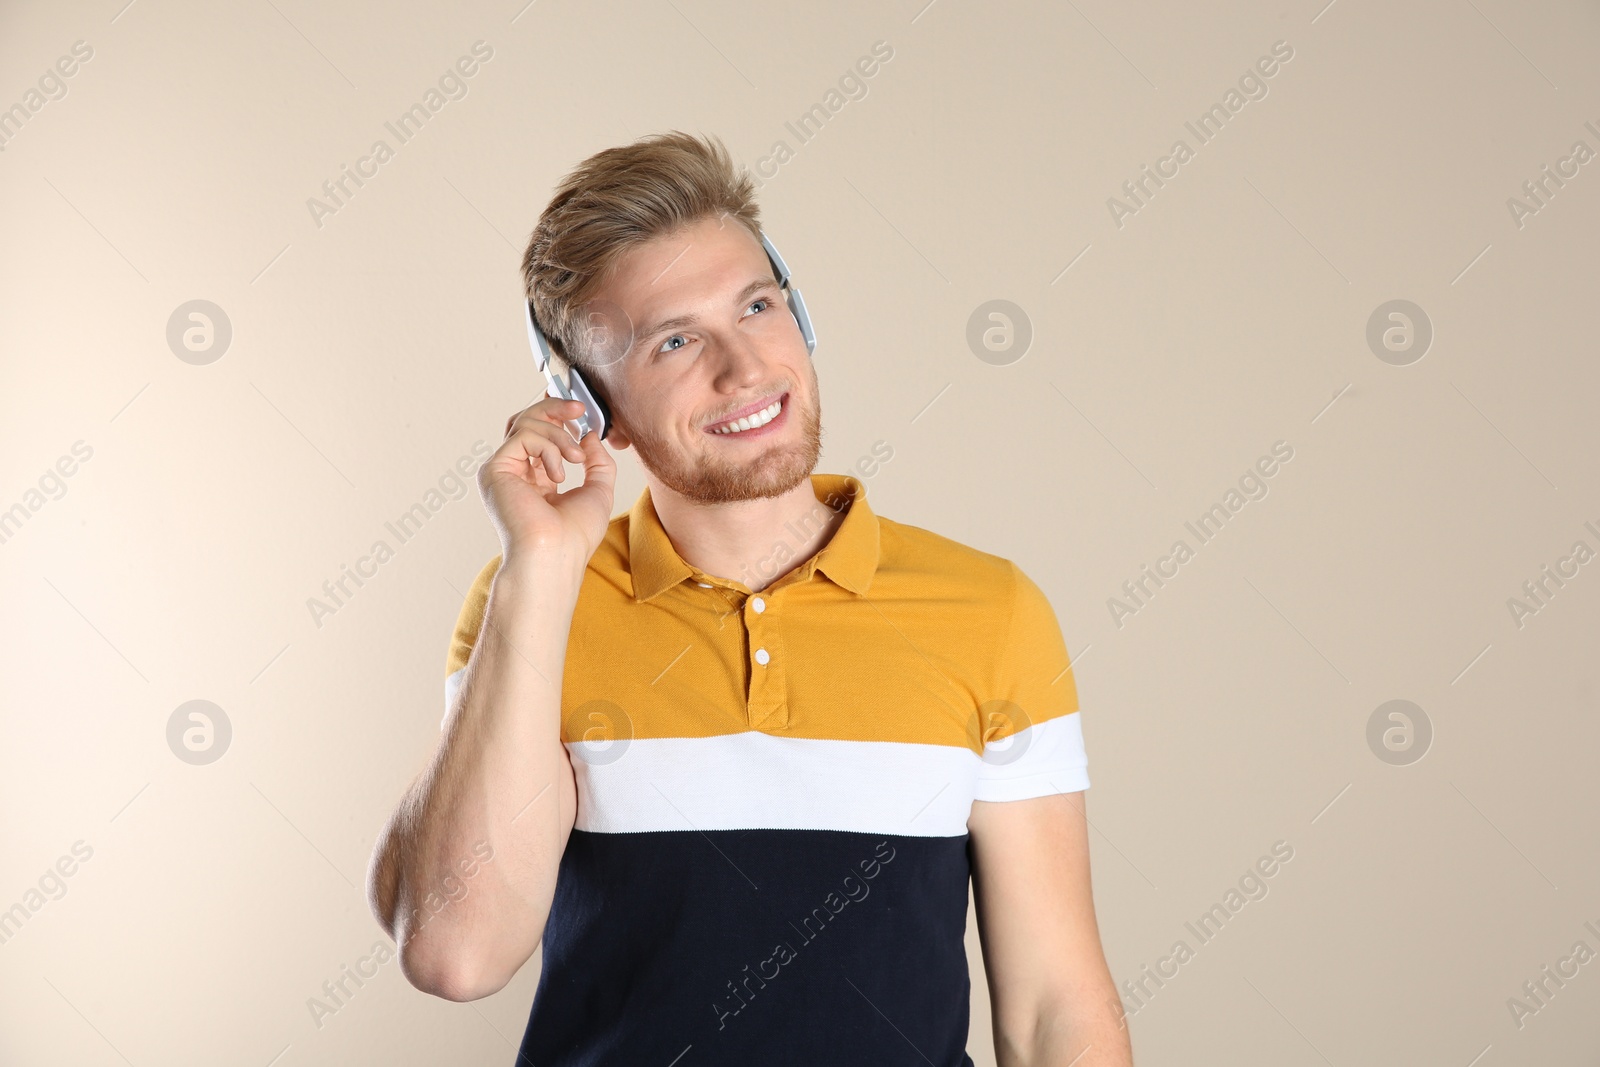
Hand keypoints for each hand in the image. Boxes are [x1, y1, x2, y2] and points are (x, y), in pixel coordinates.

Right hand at [478, 397, 616, 567]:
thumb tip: (589, 434)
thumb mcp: (599, 489)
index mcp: (535, 479)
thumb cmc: (575, 535)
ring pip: (525, 423)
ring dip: (559, 435)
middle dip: (554, 409)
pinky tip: (558, 474)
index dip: (556, 416)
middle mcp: (515, 473)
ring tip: (576, 459)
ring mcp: (502, 470)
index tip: (580, 410)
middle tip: (578, 409)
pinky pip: (524, 435)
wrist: (555, 555)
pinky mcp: (495, 469)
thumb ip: (596, 460)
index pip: (539, 435)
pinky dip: (549, 447)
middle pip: (526, 420)